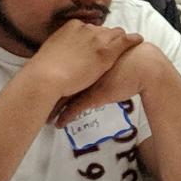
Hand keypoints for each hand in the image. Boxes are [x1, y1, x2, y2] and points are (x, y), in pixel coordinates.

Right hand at [21, 21, 142, 105]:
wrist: (47, 76)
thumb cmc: (45, 70)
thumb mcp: (53, 51)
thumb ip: (63, 48)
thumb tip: (63, 55)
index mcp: (72, 26)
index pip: (90, 29)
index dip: (95, 38)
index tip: (97, 46)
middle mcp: (86, 28)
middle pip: (105, 30)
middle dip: (108, 39)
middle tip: (111, 50)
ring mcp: (98, 38)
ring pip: (116, 34)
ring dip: (120, 41)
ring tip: (126, 47)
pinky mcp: (107, 50)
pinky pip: (126, 40)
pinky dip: (133, 40)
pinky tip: (139, 41)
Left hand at [52, 41, 172, 126]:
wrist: (146, 68)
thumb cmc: (134, 60)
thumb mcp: (114, 55)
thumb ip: (102, 58)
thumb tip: (96, 62)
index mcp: (85, 57)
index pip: (63, 65)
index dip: (52, 74)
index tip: (42, 81)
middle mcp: (81, 69)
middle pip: (57, 79)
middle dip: (46, 90)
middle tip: (34, 96)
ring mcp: (86, 83)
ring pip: (61, 96)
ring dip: (52, 107)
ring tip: (43, 115)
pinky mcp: (93, 96)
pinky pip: (74, 109)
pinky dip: (64, 118)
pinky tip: (58, 124)